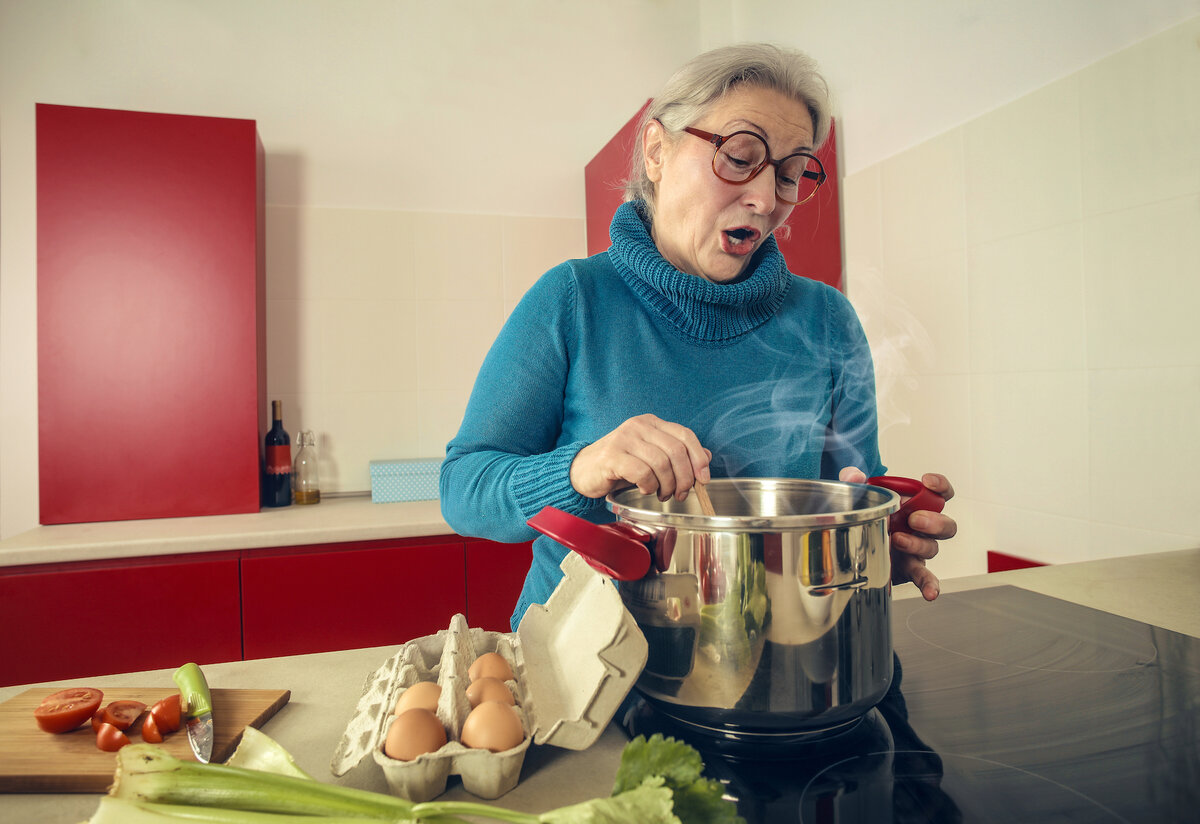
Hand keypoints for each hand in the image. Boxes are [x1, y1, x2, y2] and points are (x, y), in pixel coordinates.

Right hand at [570, 414, 710, 501]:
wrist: (583, 470)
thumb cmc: (620, 465)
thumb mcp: (651, 457)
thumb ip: (677, 455)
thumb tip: (706, 457)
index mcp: (651, 423)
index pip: (685, 434)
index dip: (698, 458)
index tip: (703, 479)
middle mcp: (638, 426)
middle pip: (676, 451)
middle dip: (684, 478)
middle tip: (680, 494)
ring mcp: (624, 439)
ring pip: (661, 463)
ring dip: (667, 485)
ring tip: (661, 494)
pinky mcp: (612, 456)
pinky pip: (642, 473)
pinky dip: (649, 486)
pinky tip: (644, 489)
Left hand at [839, 467, 956, 600]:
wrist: (853, 544)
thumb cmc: (863, 516)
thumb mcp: (856, 496)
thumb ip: (854, 482)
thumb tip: (855, 475)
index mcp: (914, 505)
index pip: (940, 495)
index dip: (941, 487)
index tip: (928, 483)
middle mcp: (921, 527)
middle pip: (946, 524)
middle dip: (934, 521)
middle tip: (914, 519)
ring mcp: (917, 548)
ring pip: (933, 548)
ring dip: (919, 544)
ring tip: (898, 540)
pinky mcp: (909, 568)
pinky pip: (925, 577)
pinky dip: (930, 585)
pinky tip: (930, 593)